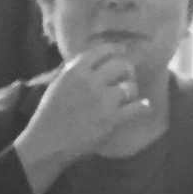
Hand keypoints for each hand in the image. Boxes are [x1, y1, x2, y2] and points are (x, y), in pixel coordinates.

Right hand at [14, 44, 151, 193]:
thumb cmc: (49, 116)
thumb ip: (75, 72)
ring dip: (130, 91)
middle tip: (126, 78)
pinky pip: (137, 107)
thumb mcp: (58, 85)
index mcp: (75, 70)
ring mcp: (103, 100)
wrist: (48, 143)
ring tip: (129, 98)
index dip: (115, 50)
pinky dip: (143, 107)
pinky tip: (144, 107)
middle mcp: (91, 81)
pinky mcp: (112, 119)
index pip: (102, 51)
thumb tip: (92, 63)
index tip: (122, 52)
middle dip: (126, 71)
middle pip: (121, 65)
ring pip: (129, 86)